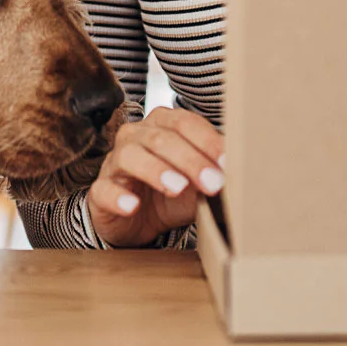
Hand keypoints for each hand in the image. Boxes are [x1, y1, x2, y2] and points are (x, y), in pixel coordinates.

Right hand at [87, 107, 225, 247]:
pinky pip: (104, 189)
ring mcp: (115, 163)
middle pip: (161, 139)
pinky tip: (132, 205)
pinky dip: (118, 196)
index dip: (207, 141)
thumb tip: (246, 169)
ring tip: (177, 188)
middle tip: (212, 182)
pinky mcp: (100, 192)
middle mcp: (135, 137)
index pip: (184, 123)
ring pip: (130, 156)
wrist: (140, 221)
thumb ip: (217, 172)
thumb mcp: (199, 182)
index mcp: (162, 126)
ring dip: (156, 170)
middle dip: (190, 160)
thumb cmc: (172, 193)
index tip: (227, 163)